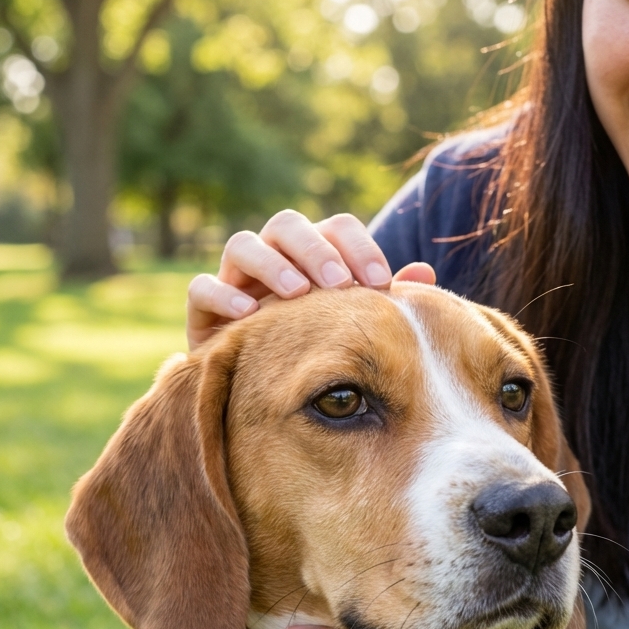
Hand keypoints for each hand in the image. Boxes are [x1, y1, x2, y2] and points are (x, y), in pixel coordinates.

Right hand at [187, 209, 435, 349]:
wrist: (261, 402)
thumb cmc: (320, 360)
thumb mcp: (354, 333)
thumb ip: (385, 303)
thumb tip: (424, 274)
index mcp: (314, 256)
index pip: (336, 228)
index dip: (357, 246)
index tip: (381, 282)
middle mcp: (273, 259)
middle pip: (287, 225)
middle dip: (314, 250)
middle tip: (338, 282)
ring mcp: (235, 281)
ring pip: (243, 246)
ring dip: (271, 265)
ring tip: (296, 292)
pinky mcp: (205, 313)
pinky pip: (203, 290)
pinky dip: (223, 296)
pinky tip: (248, 316)